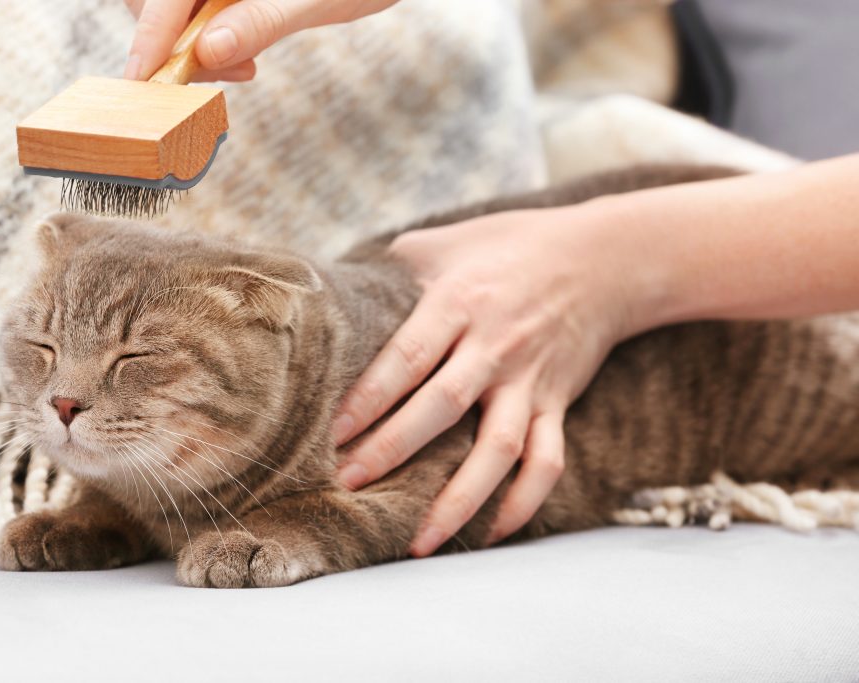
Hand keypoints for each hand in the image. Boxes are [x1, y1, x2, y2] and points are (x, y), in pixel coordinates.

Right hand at [123, 0, 399, 81]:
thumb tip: (208, 51)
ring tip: (241, 67)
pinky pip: (193, 11)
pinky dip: (206, 39)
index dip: (150, 37)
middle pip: (155, 0)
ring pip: (170, 9)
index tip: (140, 81)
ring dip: (190, 46)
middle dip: (172, 44)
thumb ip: (260, 22)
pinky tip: (240, 54)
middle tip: (222, 75)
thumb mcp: (315, 0)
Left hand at [333, 203, 648, 555]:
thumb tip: (332, 290)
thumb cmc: (511, 245)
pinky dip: (523, 502)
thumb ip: (393, 266)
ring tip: (418, 540)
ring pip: (497, 450)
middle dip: (391, 450)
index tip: (329, 434)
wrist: (604, 257)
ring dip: (459, 499)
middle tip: (347, 482)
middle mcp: (494, 346)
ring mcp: (530, 380)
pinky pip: (547, 462)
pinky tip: (490, 532)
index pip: (405, 358)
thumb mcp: (448, 240)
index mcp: (459, 302)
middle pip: (441, 408)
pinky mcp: (558, 402)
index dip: (367, 399)